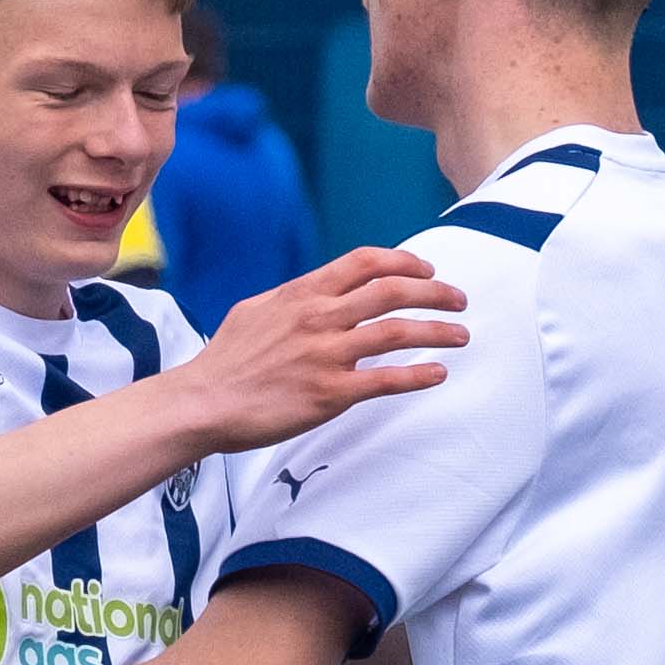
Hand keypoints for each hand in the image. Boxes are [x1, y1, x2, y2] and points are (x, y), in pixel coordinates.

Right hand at [184, 247, 464, 451]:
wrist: (202, 402)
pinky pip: (386, 380)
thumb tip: (319, 293)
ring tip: (462, 335)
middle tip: (459, 300)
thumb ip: (294, 299)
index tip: (427, 271)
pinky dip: (419, 375)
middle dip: (435, 292)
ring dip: (439, 331)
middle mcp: (318, 317)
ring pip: (398, 331)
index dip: (404, 263)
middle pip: (392, 291)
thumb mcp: (256, 311)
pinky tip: (438, 373)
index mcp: (302, 294)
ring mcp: (326, 355)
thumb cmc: (225, 361)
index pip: (364, 263)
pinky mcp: (330, 394)